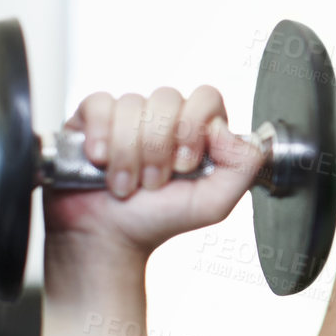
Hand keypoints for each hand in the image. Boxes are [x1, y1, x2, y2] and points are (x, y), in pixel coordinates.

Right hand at [42, 86, 262, 263]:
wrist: (109, 238)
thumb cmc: (158, 220)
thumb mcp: (214, 202)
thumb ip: (243, 165)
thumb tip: (225, 128)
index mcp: (197, 130)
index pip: (206, 97)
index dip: (194, 127)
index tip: (184, 165)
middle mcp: (164, 118)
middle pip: (168, 98)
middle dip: (158, 148)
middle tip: (152, 182)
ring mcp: (128, 115)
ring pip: (132, 104)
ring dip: (128, 152)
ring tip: (124, 183)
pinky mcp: (92, 118)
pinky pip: (99, 103)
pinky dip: (100, 135)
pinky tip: (100, 160)